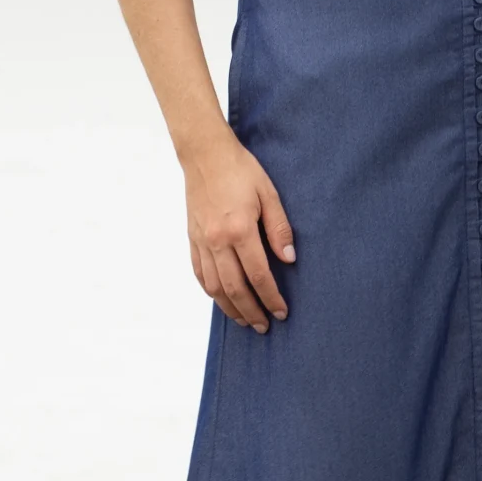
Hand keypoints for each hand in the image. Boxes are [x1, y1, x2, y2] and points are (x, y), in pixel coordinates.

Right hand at [183, 132, 294, 331]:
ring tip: (245, 321)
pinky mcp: (192, 238)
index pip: (258, 275)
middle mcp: (217, 241)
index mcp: (239, 230)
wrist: (205, 154)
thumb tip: (289, 259)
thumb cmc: (240, 170)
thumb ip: (279, 228)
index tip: (282, 312)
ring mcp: (201, 241)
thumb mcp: (269, 194)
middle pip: (235, 288)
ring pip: (214, 287)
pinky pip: (199, 273)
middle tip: (265, 326)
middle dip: (251, 311)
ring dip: (230, 308)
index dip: (271, 297)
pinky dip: (211, 292)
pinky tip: (221, 300)